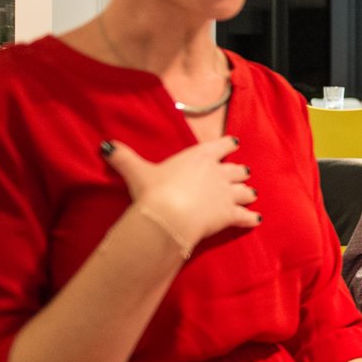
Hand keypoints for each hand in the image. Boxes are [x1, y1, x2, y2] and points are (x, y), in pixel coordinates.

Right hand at [104, 136, 257, 250]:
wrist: (170, 215)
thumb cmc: (155, 191)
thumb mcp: (137, 172)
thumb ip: (124, 158)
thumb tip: (106, 146)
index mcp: (200, 157)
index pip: (220, 146)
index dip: (228, 145)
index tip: (235, 143)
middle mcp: (218, 173)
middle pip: (236, 170)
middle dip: (240, 172)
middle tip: (244, 173)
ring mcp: (226, 194)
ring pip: (244, 191)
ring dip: (247, 193)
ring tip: (252, 194)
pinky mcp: (229, 215)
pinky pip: (245, 216)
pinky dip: (251, 218)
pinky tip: (256, 219)